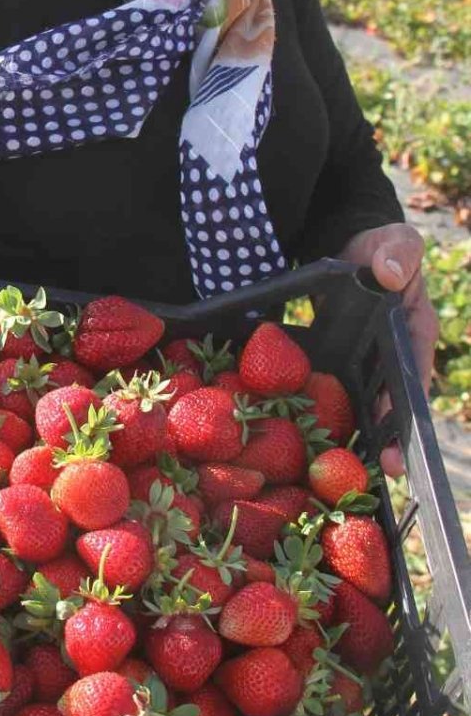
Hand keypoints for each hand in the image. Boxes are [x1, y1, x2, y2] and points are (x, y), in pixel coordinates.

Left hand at [337, 222, 438, 475]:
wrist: (351, 246)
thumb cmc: (379, 246)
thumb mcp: (393, 242)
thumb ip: (398, 251)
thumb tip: (389, 272)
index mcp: (415, 331)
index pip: (413, 375)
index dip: (403, 409)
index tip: (392, 438)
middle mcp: (394, 355)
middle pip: (390, 404)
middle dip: (384, 439)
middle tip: (376, 473)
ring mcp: (367, 362)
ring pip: (361, 403)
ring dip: (352, 435)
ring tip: (339, 471)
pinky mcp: (341, 363)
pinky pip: (331, 390)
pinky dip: (320, 411)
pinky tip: (300, 435)